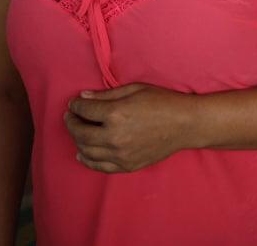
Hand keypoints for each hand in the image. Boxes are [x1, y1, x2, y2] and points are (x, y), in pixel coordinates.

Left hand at [65, 83, 192, 173]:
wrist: (185, 124)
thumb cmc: (162, 102)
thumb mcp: (134, 89)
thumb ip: (106, 95)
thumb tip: (83, 97)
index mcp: (116, 114)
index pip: (84, 110)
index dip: (75, 106)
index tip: (74, 104)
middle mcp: (114, 137)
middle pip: (80, 132)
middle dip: (71, 122)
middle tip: (70, 116)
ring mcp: (120, 154)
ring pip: (86, 151)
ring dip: (77, 140)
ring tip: (78, 131)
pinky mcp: (127, 166)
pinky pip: (99, 166)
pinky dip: (87, 160)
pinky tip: (82, 154)